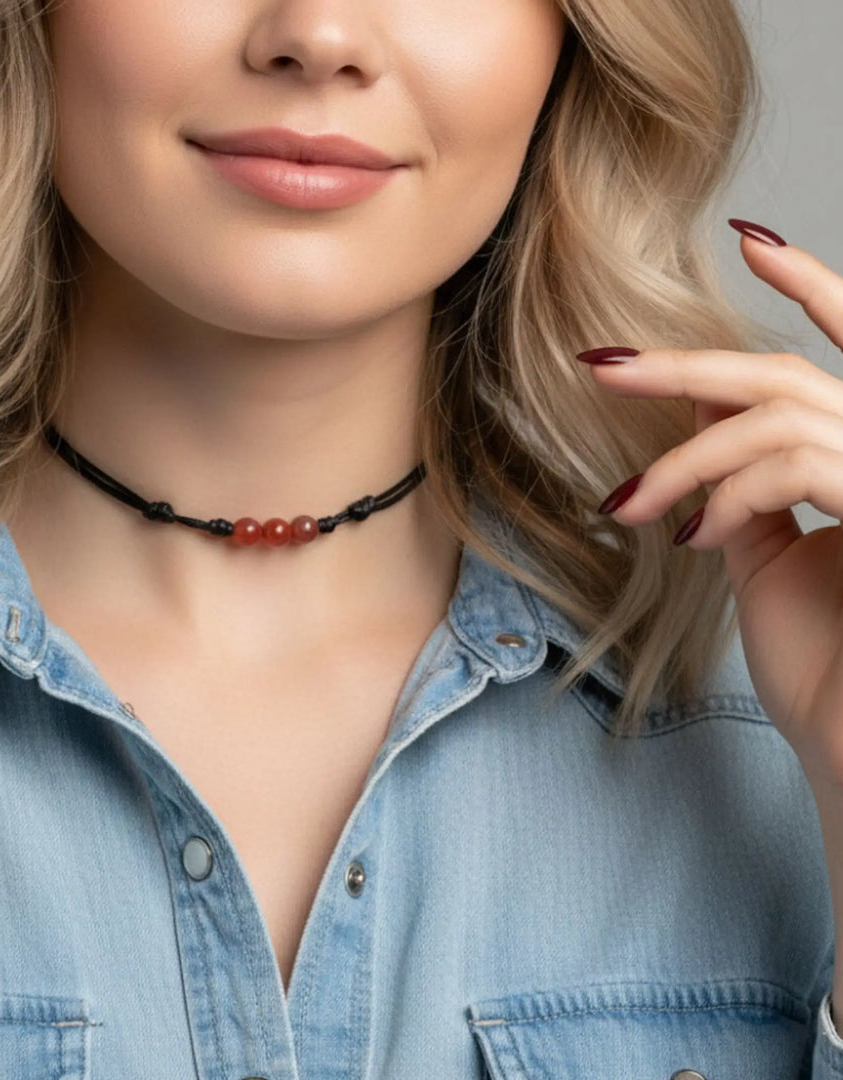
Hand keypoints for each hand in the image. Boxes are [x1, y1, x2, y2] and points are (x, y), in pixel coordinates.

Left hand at [577, 218, 842, 791]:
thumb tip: (702, 421)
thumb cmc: (822, 661)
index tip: (748, 239)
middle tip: (597, 364)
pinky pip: (794, 461)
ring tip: (630, 507)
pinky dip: (727, 491)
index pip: (838, 348)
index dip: (808, 286)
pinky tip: (693, 537)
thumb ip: (747, 481)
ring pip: (772, 416)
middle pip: (779, 375)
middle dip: (681, 367)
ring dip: (684, 460)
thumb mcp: (769, 554)